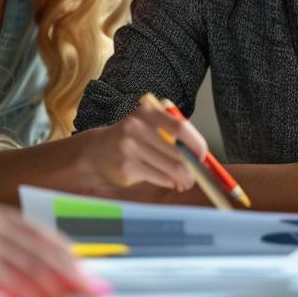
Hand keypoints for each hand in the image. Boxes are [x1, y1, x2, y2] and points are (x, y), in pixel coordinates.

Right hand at [69, 97, 210, 191]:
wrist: (95, 151)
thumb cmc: (128, 139)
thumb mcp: (145, 126)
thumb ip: (169, 135)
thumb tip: (199, 157)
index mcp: (146, 114)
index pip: (180, 127)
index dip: (196, 143)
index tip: (202, 156)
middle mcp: (136, 128)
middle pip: (178, 153)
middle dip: (192, 169)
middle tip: (196, 176)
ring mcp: (130, 149)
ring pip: (171, 169)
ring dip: (183, 179)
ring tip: (184, 182)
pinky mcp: (127, 168)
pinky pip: (159, 178)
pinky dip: (168, 182)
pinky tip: (167, 182)